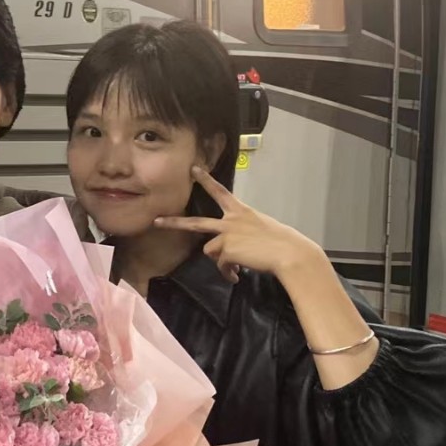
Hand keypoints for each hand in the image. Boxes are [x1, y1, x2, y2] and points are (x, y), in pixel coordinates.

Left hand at [154, 167, 319, 282]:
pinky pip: (221, 265)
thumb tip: (230, 251)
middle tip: (156, 221)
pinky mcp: (226, 250)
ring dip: (222, 261)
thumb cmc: (281, 241)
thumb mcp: (261, 229)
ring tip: (236, 268)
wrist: (289, 252)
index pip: (220, 192)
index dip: (206, 180)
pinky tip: (237, 276)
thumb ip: (242, 233)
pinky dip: (228, 272)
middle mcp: (230, 220)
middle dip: (174, 223)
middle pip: (196, 223)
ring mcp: (226, 235)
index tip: (194, 169)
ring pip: (211, 251)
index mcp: (241, 211)